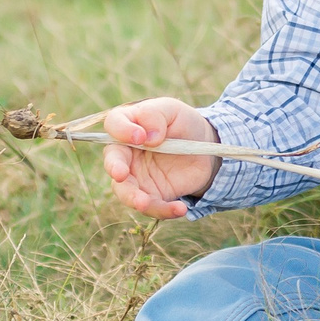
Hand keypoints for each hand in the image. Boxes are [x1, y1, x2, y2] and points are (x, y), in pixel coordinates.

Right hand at [100, 98, 218, 218]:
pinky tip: (180, 208)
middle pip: (112, 161)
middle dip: (114, 168)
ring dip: (133, 198)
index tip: (140, 137)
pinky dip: (163, 210)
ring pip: (125, 191)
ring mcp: (136, 177)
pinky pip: (152, 207)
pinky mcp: (151, 195)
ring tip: (145, 203)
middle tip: (120, 174)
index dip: (122, 131)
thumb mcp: (172, 110)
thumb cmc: (183, 124)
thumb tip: (148, 137)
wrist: (206, 149)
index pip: (113, 125)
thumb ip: (155, 115)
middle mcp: (126, 153)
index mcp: (128, 126)